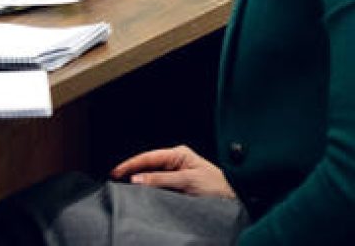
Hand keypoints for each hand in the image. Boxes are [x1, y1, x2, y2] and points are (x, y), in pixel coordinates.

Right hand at [110, 145, 235, 198]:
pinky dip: (150, 190)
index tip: (116, 172)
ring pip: (153, 177)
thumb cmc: (219, 187)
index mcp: (178, 154)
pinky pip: (160, 187)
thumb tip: (136, 179)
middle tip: (116, 181)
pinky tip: (143, 194)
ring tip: (125, 188)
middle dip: (132, 173)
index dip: (130, 165)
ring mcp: (178, 175)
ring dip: (141, 182)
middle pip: (148, 166)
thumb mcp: (187, 181)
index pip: (148, 157)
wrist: (238, 200)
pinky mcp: (180, 188)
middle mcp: (177, 162)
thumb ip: (161, 180)